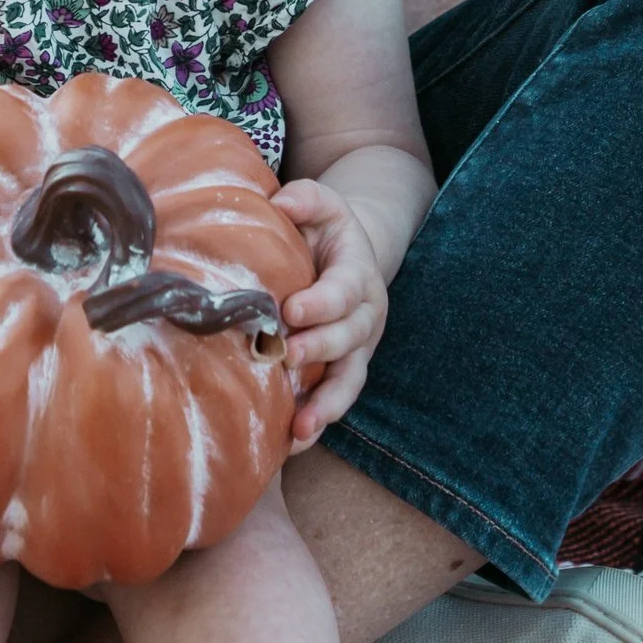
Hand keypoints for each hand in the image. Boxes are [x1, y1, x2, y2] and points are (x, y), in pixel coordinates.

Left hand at [270, 178, 388, 445]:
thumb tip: (280, 202)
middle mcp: (363, 316)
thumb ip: (305, 198)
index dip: (322, 302)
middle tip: (287, 357)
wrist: (348, 257)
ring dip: (326, 405)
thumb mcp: (321, 205)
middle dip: (319, 350)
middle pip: (348, 338)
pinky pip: (334, 401)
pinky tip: (291, 444)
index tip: (291, 310)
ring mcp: (356, 349)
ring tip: (300, 428)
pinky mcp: (343, 371)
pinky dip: (317, 422)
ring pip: (349, 380)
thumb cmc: (323, 231)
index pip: (344, 290)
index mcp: (357, 274)